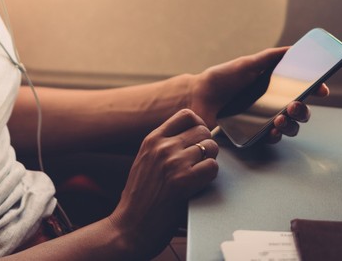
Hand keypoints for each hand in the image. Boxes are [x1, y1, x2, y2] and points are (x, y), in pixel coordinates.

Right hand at [108, 109, 218, 258]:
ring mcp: (173, 163)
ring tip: (199, 174)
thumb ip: (162, 146)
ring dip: (210, 161)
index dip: (199, 125)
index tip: (199, 138)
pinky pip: (212, 167)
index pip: (186, 115)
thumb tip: (190, 138)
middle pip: (202, 130)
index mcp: (152, 139)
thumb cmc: (138, 199)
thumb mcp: (144, 161)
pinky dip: (211, 176)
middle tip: (201, 161)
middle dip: (207, 145)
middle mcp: (163, 147)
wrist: (129, 226)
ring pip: (210, 147)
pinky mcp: (184, 181)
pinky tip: (199, 184)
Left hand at [188, 47, 329, 142]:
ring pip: (290, 127)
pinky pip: (271, 138)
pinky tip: (272, 131)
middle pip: (300, 111)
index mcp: (274, 86)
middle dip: (303, 111)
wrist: (197, 97)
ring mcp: (264, 120)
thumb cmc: (221, 78)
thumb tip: (293, 49)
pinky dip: (276, 135)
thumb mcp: (246, 64)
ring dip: (291, 125)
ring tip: (281, 119)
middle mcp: (273, 104)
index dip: (316, 90)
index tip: (322, 90)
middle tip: (295, 105)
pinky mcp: (254, 134)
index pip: (302, 89)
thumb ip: (269, 58)